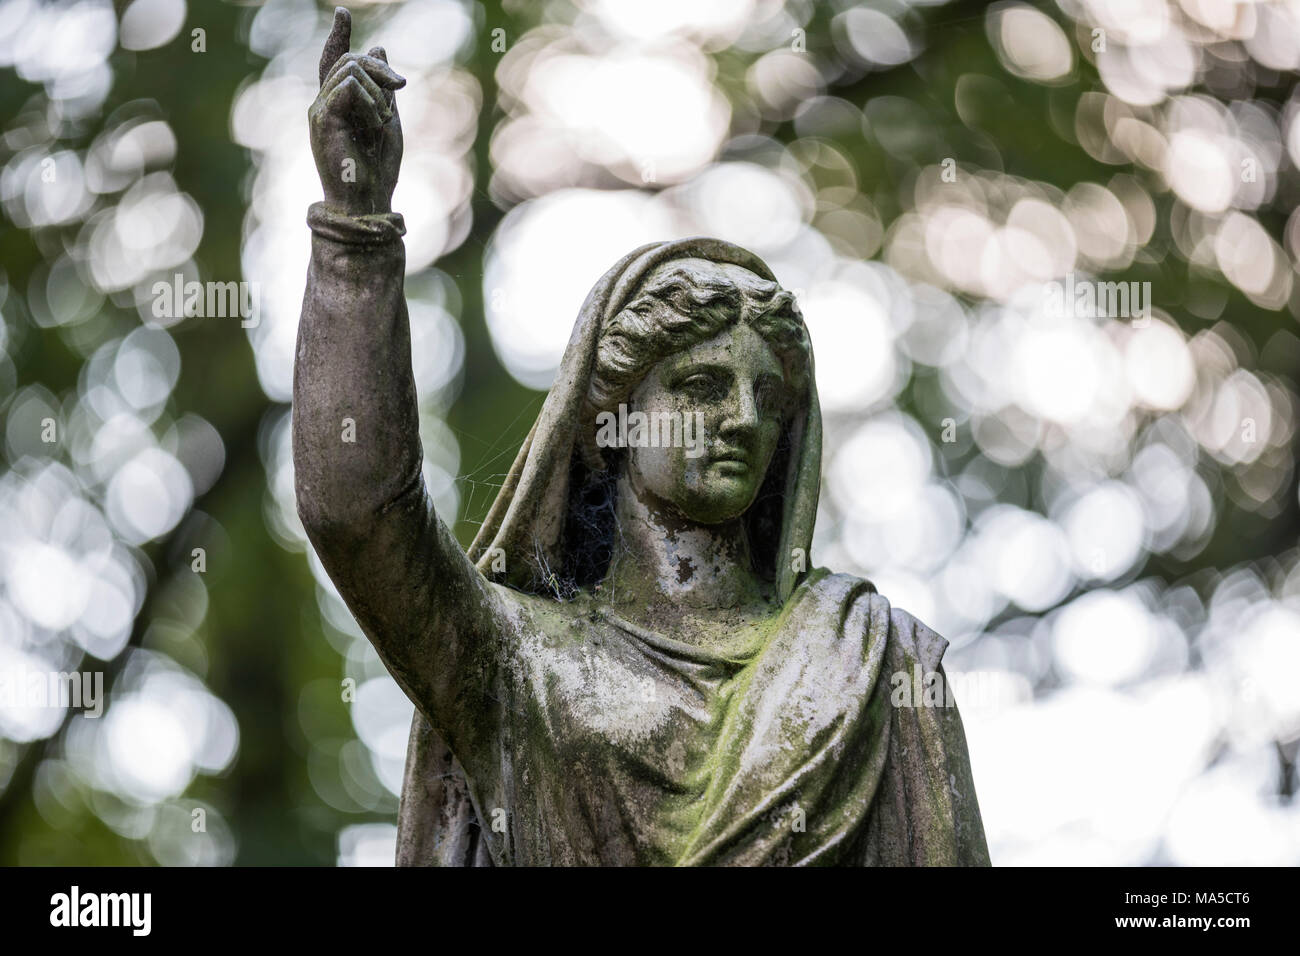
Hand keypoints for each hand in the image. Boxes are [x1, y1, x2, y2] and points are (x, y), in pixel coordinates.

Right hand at [309, 7, 404, 215]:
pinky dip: (370, 100)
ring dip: (377, 90)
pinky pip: (348, 86)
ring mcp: (319, 110)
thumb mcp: (387, 118)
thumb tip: (378, 48)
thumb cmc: (377, 168)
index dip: (338, 36)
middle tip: (401, 87)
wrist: (367, 200)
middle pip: (348, 59)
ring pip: (349, 68)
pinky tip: (377, 122)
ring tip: (383, 120)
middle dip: (380, 67)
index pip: (333, 61)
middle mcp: (324, 102)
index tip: (343, 13)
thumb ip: (382, 87)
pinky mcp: (322, 119)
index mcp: (338, 103)